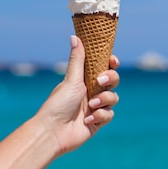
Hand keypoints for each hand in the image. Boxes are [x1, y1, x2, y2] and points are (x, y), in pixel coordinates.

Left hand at [35, 35, 119, 156]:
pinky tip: (87, 120)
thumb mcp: (71, 79)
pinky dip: (100, 116)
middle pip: (113, 80)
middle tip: (99, 82)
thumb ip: (77, 59)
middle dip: (110, 79)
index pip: (103, 67)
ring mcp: (96, 106)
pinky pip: (109, 114)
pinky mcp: (98, 121)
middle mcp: (91, 91)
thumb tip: (74, 36)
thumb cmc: (58, 104)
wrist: (53, 132)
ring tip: (91, 105)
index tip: (113, 61)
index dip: (111, 63)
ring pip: (114, 98)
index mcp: (84, 79)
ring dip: (104, 100)